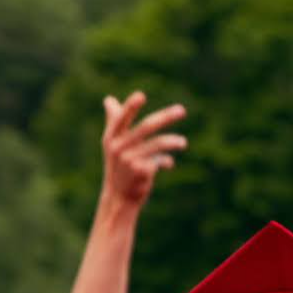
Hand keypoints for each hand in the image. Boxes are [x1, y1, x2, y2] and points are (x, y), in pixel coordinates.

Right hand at [98, 92, 187, 207]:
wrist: (119, 197)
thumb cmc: (118, 166)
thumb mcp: (112, 144)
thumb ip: (113, 121)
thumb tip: (108, 99)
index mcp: (111, 138)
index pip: (121, 119)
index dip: (130, 107)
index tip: (141, 95)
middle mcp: (118, 148)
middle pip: (146, 127)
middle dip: (165, 117)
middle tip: (182, 110)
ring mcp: (130, 160)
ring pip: (157, 144)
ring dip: (173, 142)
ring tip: (183, 143)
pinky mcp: (141, 172)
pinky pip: (160, 160)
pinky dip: (166, 161)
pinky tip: (168, 164)